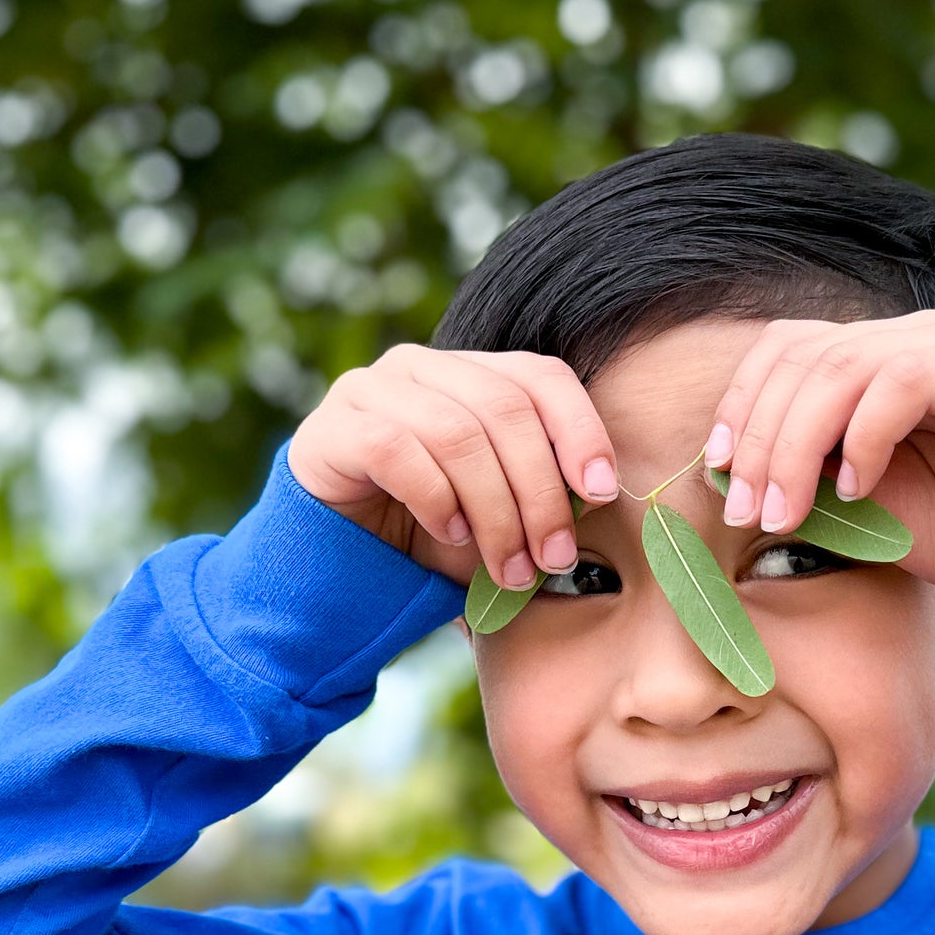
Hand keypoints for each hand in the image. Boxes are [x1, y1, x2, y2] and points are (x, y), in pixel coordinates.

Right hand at [288, 344, 620, 586]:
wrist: (336, 562)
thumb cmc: (428, 535)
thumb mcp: (500, 513)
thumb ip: (542, 494)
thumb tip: (602, 497)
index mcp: (471, 374)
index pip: (541, 375)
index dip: (580, 429)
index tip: (600, 492)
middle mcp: (421, 366)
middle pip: (505, 409)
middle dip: (539, 491)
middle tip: (552, 558)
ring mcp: (371, 389)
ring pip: (457, 434)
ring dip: (494, 511)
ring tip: (507, 568)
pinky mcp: (332, 427)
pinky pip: (397, 451)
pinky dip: (435, 498)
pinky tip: (449, 535)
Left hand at [706, 312, 934, 613]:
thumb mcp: (853, 503)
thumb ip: (801, 473)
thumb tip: (723, 471)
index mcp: (874, 356)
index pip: (785, 349)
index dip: (740, 405)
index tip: (715, 473)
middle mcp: (909, 336)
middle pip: (802, 356)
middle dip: (757, 437)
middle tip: (745, 507)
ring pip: (840, 366)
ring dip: (796, 444)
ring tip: (787, 509)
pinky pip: (900, 382)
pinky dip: (863, 438)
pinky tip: (856, 488)